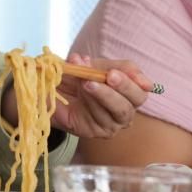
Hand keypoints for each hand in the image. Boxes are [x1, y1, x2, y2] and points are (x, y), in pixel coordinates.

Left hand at [1, 54, 151, 139]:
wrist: (50, 96)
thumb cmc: (73, 80)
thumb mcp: (85, 66)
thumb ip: (89, 63)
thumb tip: (81, 59)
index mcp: (127, 90)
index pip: (141, 84)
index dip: (137, 77)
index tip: (127, 70)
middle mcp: (125, 108)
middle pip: (136, 99)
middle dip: (124, 86)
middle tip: (110, 76)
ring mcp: (113, 122)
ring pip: (118, 109)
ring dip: (102, 93)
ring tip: (87, 83)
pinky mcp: (96, 131)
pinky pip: (100, 118)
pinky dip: (91, 103)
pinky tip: (82, 94)